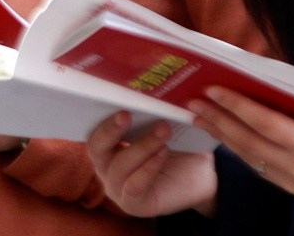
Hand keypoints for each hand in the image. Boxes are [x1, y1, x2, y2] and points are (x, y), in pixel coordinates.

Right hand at [88, 112, 217, 217]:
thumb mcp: (158, 126)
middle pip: (96, 149)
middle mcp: (106, 168)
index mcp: (107, 147)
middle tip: (126, 114)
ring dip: (142, 146)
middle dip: (110, 131)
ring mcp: (117, 188)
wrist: (201, 174)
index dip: (101, 119)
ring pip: (120, 166)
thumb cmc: (175, 145)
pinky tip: (163, 153)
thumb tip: (140, 89)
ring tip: (163, 130)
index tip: (117, 104)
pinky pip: (134, 186)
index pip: (92, 133)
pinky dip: (148, 167)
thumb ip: (146, 113)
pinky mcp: (133, 204)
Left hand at [189, 87, 293, 196]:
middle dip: (218, 119)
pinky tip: (220, 132)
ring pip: (247, 155)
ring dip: (220, 134)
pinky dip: (236, 147)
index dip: (236, 105)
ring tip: (198, 116)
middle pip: (248, 140)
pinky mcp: (287, 187)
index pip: (265, 122)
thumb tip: (253, 77)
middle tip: (194, 101)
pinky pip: (255, 165)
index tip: (212, 89)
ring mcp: (292, 181)